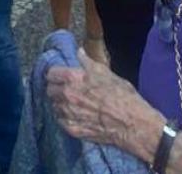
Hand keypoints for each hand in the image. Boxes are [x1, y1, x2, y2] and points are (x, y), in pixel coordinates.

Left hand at [47, 48, 161, 149]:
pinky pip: (61, 121)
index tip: (59, 76)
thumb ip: (87, 61)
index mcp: (73, 78)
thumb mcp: (105, 72)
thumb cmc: (122, 96)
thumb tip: (79, 52)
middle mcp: (66, 95)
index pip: (51, 73)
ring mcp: (68, 114)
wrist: (132, 123)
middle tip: (66, 89)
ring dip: (60, 103)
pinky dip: (65, 118)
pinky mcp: (72, 129)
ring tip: (73, 103)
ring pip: (54, 106)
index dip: (55, 74)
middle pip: (49, 90)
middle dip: (56, 88)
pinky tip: (76, 115)